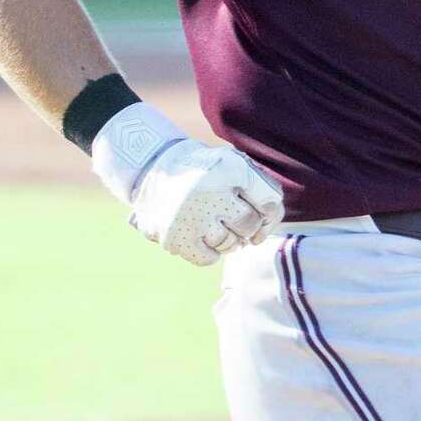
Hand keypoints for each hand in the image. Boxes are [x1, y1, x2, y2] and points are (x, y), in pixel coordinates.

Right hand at [130, 139, 283, 266]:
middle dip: (246, 224)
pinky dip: (209, 250)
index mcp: (229, 166)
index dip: (270, 212)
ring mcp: (190, 216)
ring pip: (230, 243)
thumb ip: (257, 187)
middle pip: (250, 224)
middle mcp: (210, 190)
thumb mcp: (231, 162)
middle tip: (230, 216)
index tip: (261, 213)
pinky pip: (208, 258)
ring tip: (212, 222)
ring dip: (227, 237)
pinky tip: (200, 234)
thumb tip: (268, 225)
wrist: (150, 166)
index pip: (269, 200)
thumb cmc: (201, 169)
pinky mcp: (174, 237)